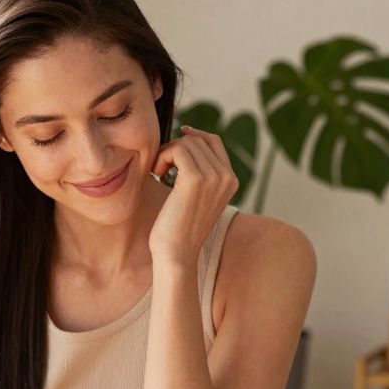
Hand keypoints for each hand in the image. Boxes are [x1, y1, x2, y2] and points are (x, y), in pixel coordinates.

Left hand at [147, 125, 238, 266]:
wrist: (176, 254)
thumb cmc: (178, 228)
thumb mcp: (195, 198)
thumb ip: (198, 174)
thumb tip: (185, 142)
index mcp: (230, 181)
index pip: (214, 142)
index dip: (193, 135)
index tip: (177, 136)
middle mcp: (227, 177)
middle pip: (198, 140)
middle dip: (174, 148)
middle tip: (160, 168)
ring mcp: (214, 177)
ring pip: (187, 143)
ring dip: (167, 153)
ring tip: (159, 173)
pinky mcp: (196, 179)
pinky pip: (178, 149)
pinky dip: (163, 157)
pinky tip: (158, 174)